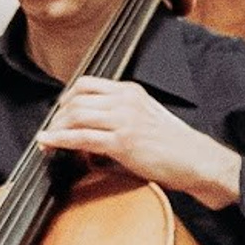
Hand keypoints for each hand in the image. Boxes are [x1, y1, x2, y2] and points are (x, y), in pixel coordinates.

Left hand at [39, 80, 244, 208]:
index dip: (67, 98)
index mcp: (132, 92)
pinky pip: (81, 138)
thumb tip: (91, 128)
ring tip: (48, 141)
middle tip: (50, 130)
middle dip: (57, 116)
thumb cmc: (174, 145)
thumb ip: (119, 115)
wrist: (197, 160)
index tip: (59, 112)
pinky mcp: (122, 142)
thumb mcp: (146, 117)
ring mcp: (124, 121)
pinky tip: (49, 144)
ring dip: (55, 128)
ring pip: (75, 116)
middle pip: (76, 99)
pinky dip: (59, 140)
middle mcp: (126, 101)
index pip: (87, 84)